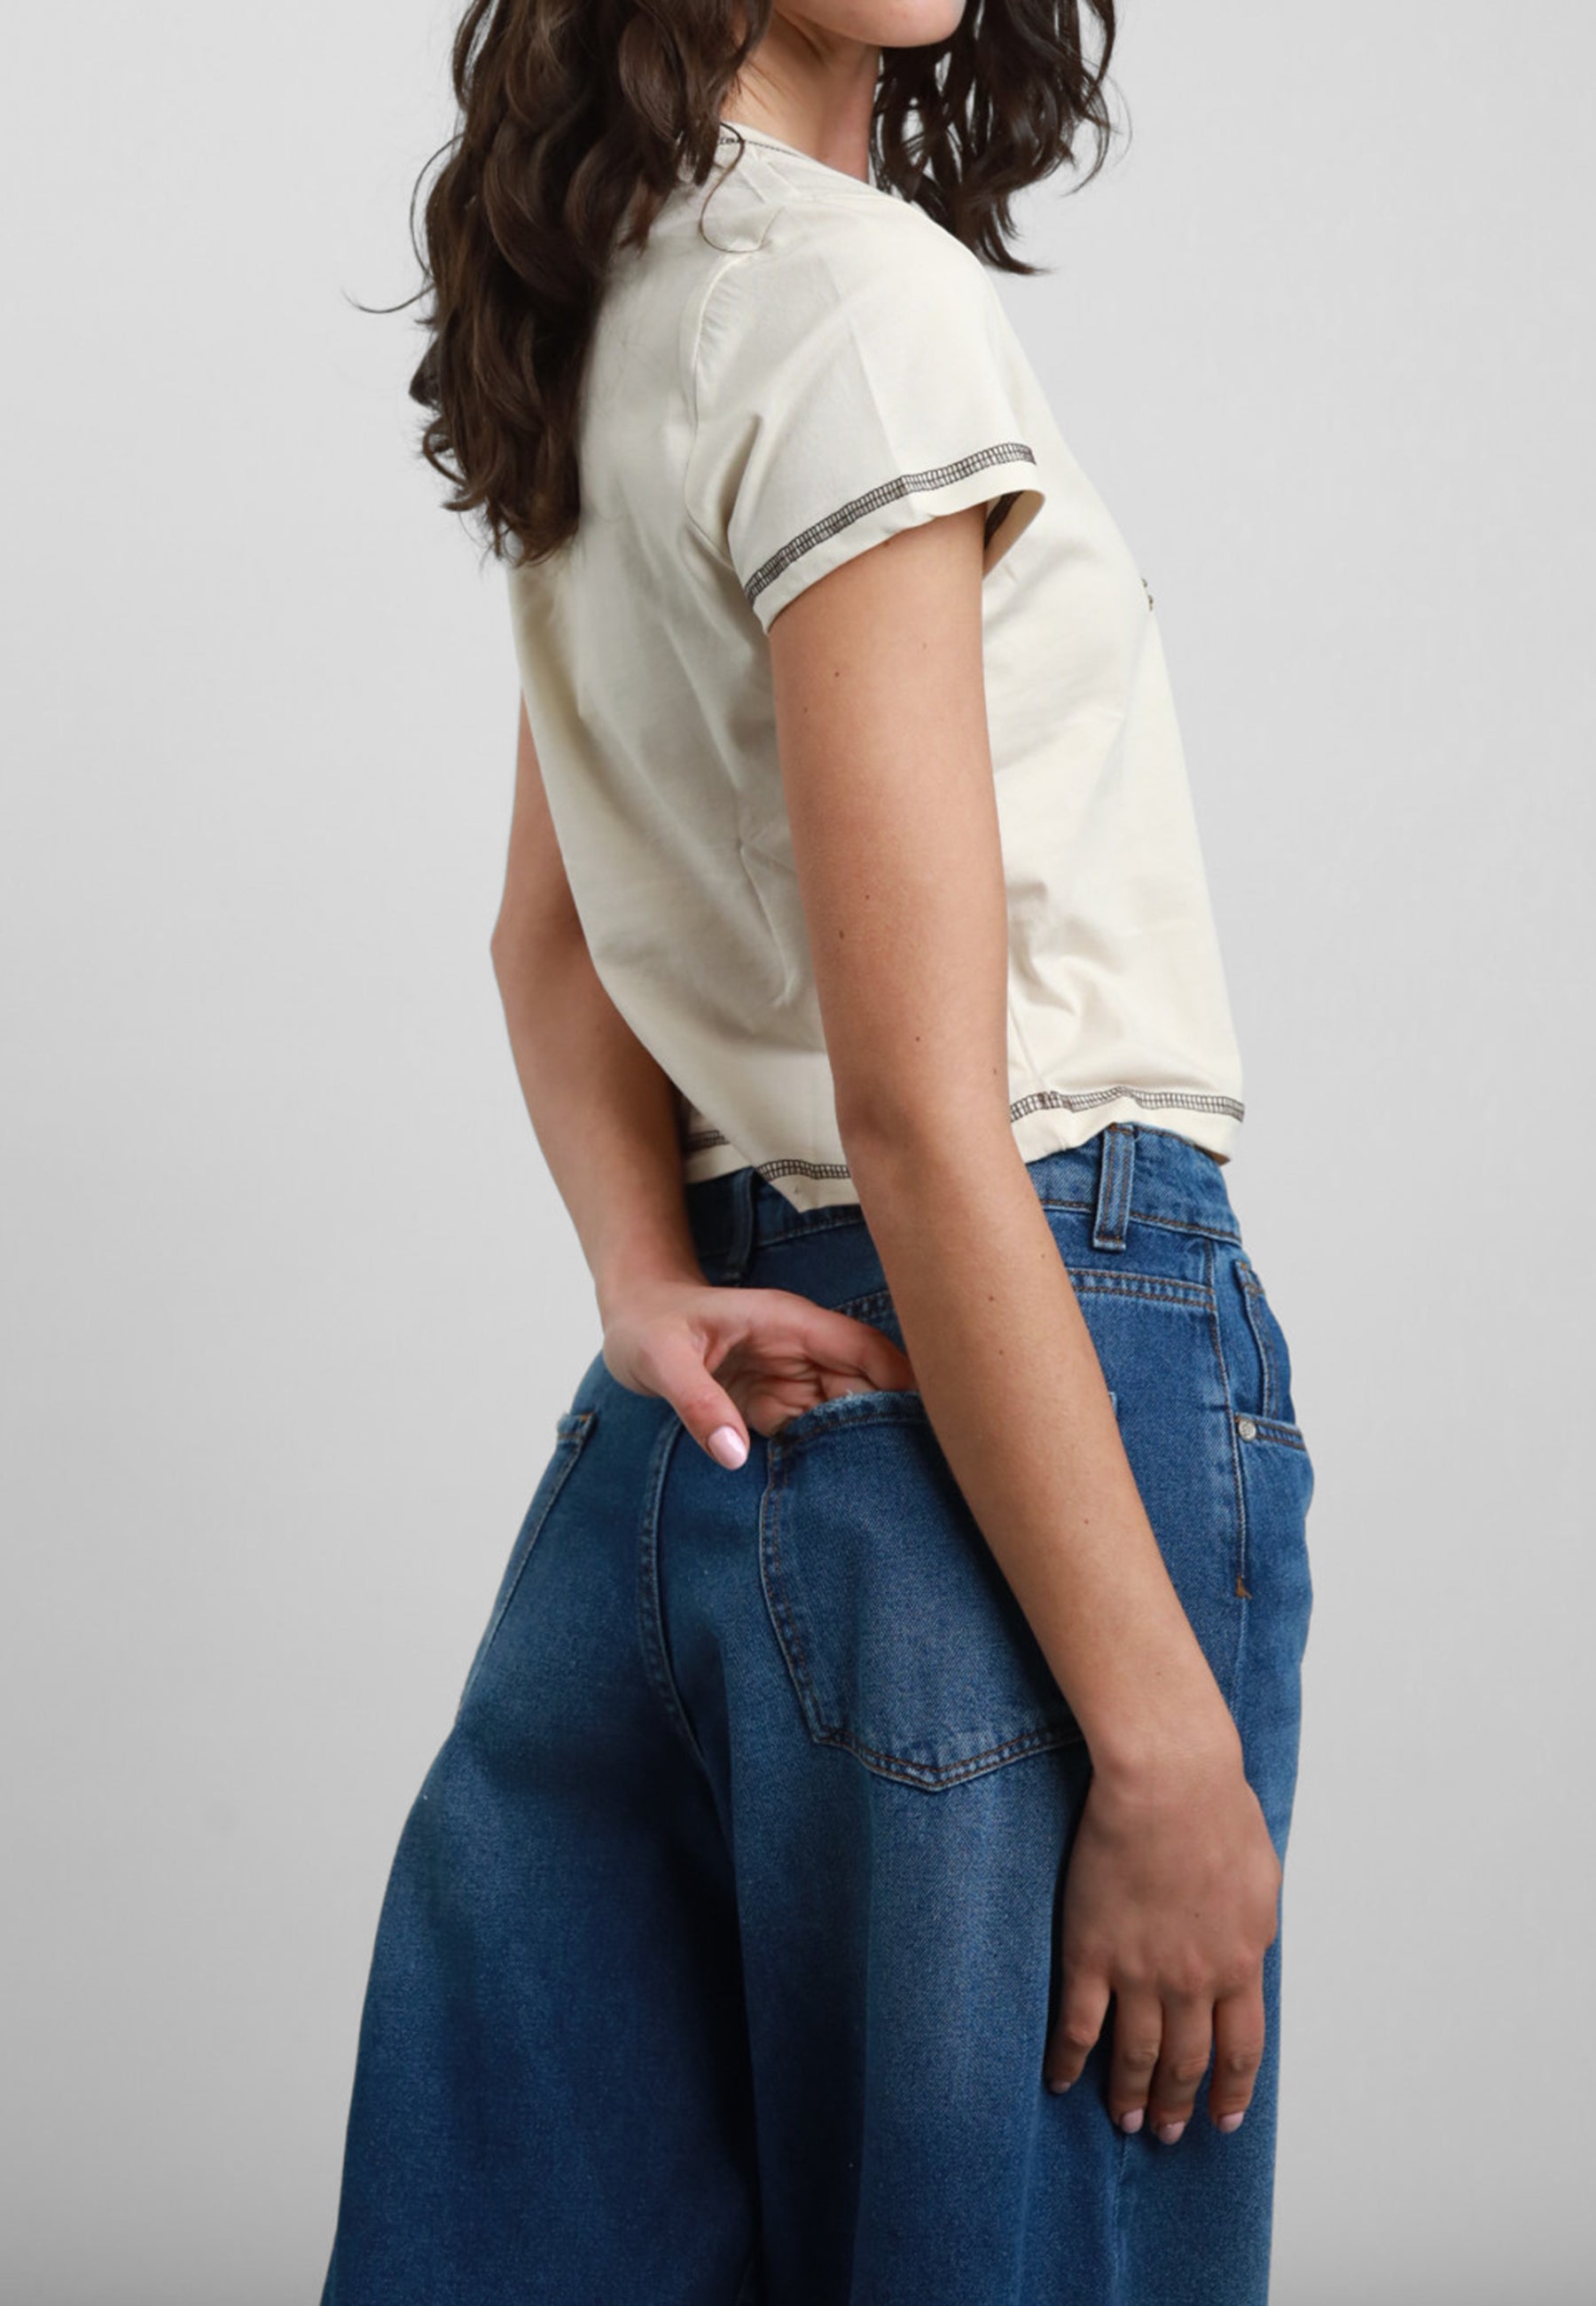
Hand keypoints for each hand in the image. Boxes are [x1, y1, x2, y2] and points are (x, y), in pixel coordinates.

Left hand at [602, 1275, 916, 1467]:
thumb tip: (734, 1455)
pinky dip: (831, 1460)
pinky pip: (818, 1434)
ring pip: (850, 1415)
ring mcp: (795, 1379)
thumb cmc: (648, 1327)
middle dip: (888, 1427)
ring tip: (882, 1496)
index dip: (901, 1383)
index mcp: (791, 1323)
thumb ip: (697, 1403)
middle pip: (869, 1388)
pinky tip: (840, 1494)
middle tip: (908, 1481)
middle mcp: (804, 1350)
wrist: (634, 1320)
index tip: (928, 1429)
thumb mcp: (661, 1360)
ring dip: (862, 1448)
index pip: (866, 1349)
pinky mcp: (779, 1405)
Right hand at [1043, 1734, 1281, 2140]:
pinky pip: (1078, 2025)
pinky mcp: (1091, 1953)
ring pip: (1136, 2055)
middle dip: (1178, 2103)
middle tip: (1167, 2132)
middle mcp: (1194, 1980)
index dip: (1232, 2090)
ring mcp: (1140, 1971)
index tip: (1224, 2118)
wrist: (1170, 1782)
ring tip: (1125, 2119)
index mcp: (1241, 1962)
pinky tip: (1061, 2080)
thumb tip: (1247, 1952)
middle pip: (1187, 2061)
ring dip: (1131, 2094)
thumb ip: (1253, 1927)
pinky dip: (1069, 2061)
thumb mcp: (1262, 1880)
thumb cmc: (1217, 1811)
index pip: (1242, 2049)